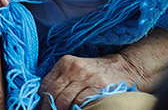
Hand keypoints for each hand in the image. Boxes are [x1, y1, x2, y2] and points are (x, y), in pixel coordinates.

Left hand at [39, 28, 167, 109]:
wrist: (124, 67)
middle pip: (54, 93)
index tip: (42, 107)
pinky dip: (76, 108)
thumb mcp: (76, 68)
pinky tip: (76, 109)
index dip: (42, 99)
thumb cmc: (98, 70)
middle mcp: (73, 68)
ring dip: (62, 109)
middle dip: (51, 107)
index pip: (46, 84)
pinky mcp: (97, 86)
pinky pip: (80, 102)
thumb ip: (62, 78)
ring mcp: (85, 77)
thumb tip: (46, 96)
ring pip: (64, 99)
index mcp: (64, 63)